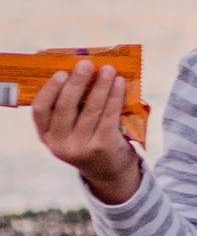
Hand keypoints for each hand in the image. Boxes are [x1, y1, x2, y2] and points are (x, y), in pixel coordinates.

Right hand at [30, 58, 142, 205]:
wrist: (109, 171)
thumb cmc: (88, 138)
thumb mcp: (71, 129)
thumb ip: (70, 107)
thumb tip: (81, 69)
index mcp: (46, 136)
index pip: (39, 110)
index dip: (49, 90)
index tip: (61, 72)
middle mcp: (59, 144)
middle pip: (64, 107)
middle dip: (76, 83)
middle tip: (85, 64)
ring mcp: (80, 147)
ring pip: (91, 109)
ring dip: (100, 85)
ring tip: (108, 69)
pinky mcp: (102, 147)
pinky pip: (109, 115)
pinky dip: (115, 96)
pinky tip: (119, 83)